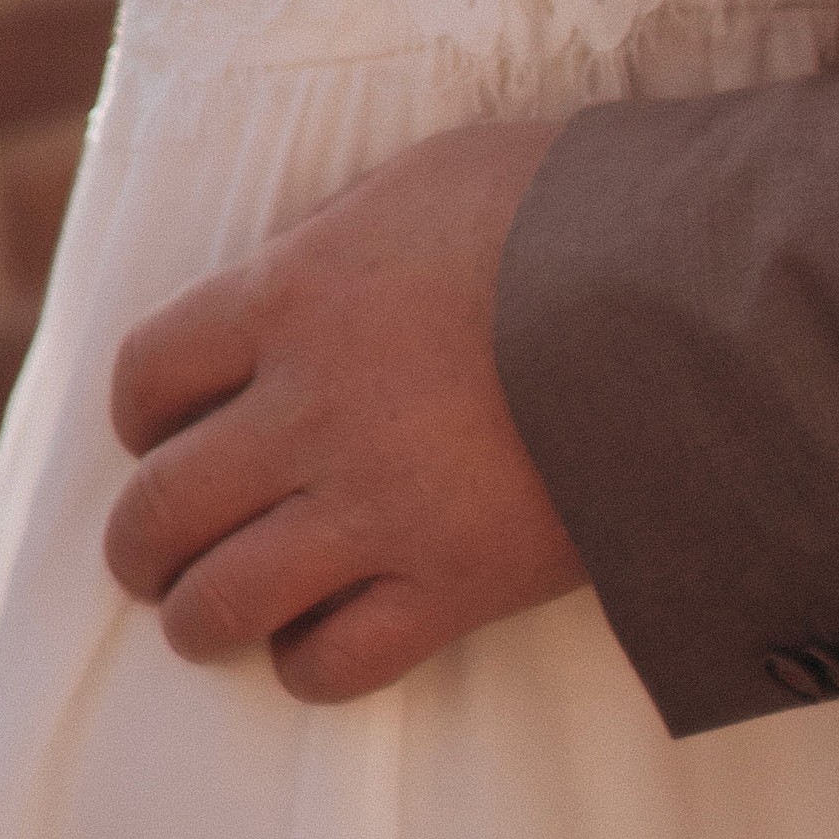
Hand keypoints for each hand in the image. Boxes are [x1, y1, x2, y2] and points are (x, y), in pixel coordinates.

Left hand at [102, 117, 585, 702]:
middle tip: (158, 554)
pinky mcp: (454, 584)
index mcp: (295, 293)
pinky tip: (329, 637)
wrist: (698, 292)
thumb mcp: (436, 174)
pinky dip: (310, 664)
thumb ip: (344, 229)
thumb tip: (292, 270)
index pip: (148, 372)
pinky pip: (334, 663)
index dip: (140, 415)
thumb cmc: (576, 208)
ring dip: (202, 618)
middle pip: (160, 508)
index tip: (159, 432)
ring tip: (219, 615)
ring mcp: (377, 505)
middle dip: (141, 544)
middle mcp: (311, 409)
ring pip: (222, 604)